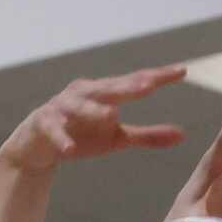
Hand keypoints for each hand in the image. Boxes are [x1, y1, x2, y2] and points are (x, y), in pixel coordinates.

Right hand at [0, 68, 187, 174]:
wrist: (38, 144)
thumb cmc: (82, 135)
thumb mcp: (116, 138)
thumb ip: (147, 136)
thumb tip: (182, 135)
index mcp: (106, 92)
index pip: (135, 82)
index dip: (157, 76)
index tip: (181, 71)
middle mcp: (85, 92)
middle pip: (111, 88)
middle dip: (129, 87)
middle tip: (149, 86)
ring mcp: (63, 106)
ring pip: (81, 106)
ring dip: (95, 110)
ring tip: (111, 116)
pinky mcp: (43, 123)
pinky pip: (54, 130)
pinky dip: (62, 139)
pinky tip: (70, 150)